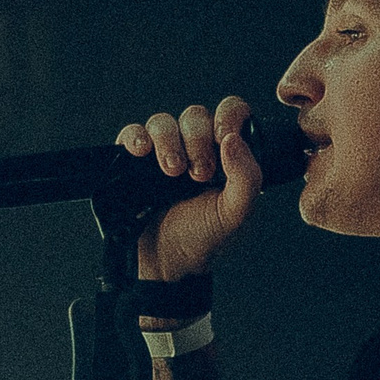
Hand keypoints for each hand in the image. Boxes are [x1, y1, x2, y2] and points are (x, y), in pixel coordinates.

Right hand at [116, 95, 262, 283]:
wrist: (165, 266)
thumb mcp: (237, 213)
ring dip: (169, 142)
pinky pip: (132, 134)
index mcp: (226, 156)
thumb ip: (247, 176)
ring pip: (163, 122)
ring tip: (171, 171)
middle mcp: (195, 149)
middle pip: (195, 115)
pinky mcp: (132, 162)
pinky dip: (136, 137)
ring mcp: (162, 154)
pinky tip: (142, 153)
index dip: (228, 116)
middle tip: (198, 174)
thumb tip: (234, 138)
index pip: (231, 113)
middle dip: (198, 140)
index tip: (224, 137)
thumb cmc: (203, 240)